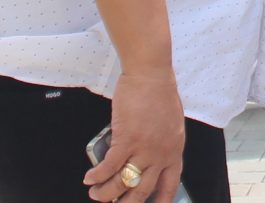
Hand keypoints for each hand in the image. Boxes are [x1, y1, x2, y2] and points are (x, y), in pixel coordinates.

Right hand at [85, 60, 182, 201]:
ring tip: (95, 194)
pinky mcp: (127, 139)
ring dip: (106, 193)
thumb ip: (161, 144)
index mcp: (175, 151)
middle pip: (142, 191)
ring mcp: (144, 149)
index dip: (159, 201)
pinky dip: (97, 176)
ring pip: (123, 183)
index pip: (170, 185)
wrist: (151, 74)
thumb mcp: (170, 124)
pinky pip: (109, 167)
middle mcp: (162, 154)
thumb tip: (144, 158)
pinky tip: (89, 179)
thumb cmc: (159, 93)